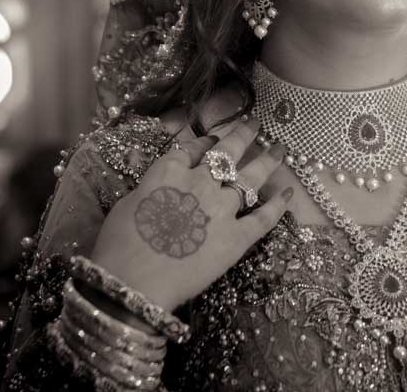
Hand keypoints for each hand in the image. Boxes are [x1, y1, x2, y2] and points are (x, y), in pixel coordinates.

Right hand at [89, 116, 294, 312]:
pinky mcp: (237, 237)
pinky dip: (278, 206)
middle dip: (244, 135)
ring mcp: (222, 209)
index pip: (193, 149)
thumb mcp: (127, 204)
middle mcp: (200, 183)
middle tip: (256, 124)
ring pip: (251, 177)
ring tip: (280, 148)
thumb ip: (151, 188)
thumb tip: (160, 184)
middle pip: (228, 152)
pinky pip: (264, 218)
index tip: (215, 139)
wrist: (132, 283)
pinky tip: (288, 193)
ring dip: (268, 160)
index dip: (206, 143)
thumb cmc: (118, 247)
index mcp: (169, 172)